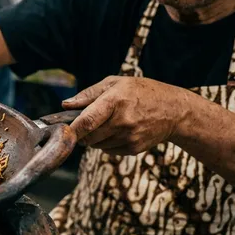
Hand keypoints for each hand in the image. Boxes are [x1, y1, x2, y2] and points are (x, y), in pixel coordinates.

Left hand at [63, 76, 191, 155]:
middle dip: (81, 133)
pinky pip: (108, 150)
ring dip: (94, 138)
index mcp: (115, 101)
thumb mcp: (115, 83)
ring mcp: (129, 137)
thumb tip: (65, 104)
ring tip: (108, 123)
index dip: (71, 130)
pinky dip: (106, 143)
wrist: (174, 110)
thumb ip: (88, 94)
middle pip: (88, 136)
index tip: (61, 132)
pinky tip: (118, 131)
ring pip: (96, 145)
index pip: (87, 121)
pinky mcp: (133, 148)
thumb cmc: (141, 92)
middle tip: (86, 124)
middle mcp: (122, 121)